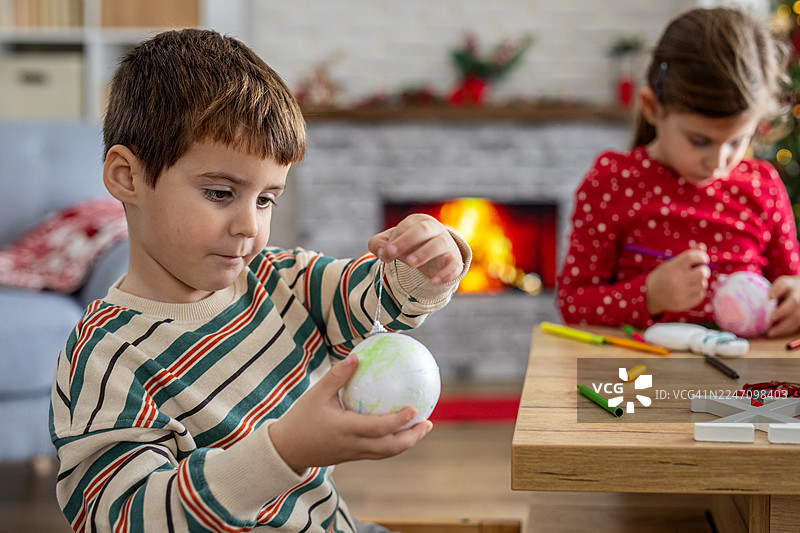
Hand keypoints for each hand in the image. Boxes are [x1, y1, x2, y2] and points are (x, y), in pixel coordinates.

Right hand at [268, 353, 432, 473]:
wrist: (287, 449)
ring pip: (387, 452)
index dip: (399, 421)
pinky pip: (379, 451)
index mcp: (347, 429)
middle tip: (429, 422)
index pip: (379, 428)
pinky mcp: (353, 456)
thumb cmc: (301, 418)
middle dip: (413, 438)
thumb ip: (337, 375)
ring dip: (407, 442)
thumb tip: (357, 355)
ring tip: (422, 428)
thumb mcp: (316, 393)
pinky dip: (393, 443)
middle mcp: (355, 445)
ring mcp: (355, 453)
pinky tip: (398, 430)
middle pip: (391, 448)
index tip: (415, 409)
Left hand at [368, 213, 462, 284]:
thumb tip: (383, 253)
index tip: (386, 253)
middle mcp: (435, 229)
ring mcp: (447, 245)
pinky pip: (454, 266)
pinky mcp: (455, 261)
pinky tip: (433, 281)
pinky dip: (446, 273)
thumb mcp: (390, 243)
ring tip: (410, 264)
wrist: (433, 257)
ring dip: (425, 252)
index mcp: (419, 221)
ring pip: (440, 244)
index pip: (407, 227)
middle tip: (392, 253)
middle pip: (424, 229)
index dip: (395, 240)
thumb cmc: (409, 246)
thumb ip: (378, 244)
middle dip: (407, 240)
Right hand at [645, 248, 710, 315]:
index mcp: (671, 268)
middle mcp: (675, 280)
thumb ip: (687, 256)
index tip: (703, 258)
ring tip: (692, 282)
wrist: (651, 296)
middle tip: (700, 271)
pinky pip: (701, 295)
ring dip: (700, 281)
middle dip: (704, 270)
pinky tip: (690, 290)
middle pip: (702, 272)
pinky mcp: (683, 304)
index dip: (702, 256)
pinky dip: (698, 292)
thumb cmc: (664, 276)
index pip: (692, 257)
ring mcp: (679, 293)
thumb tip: (702, 246)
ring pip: (703, 284)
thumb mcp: (671, 264)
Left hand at [767, 275, 799, 337]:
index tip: (770, 297)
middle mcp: (798, 293)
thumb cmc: (782, 290)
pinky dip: (787, 330)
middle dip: (782, 311)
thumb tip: (734, 291)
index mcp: (789, 283)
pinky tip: (776, 333)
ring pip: (798, 316)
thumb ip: (762, 291)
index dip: (777, 290)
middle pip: (794, 302)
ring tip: (770, 333)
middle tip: (770, 319)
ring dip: (784, 326)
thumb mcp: (776, 286)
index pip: (784, 284)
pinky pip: (798, 324)